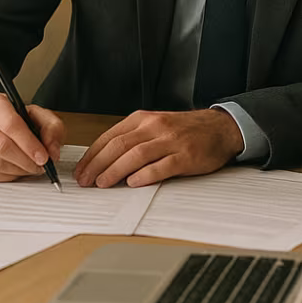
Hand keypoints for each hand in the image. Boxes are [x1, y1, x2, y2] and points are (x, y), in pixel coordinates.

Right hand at [0, 91, 65, 182]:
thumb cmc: (14, 119)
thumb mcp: (37, 115)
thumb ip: (51, 128)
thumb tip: (51, 151)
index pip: (10, 124)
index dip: (29, 144)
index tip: (43, 157)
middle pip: (2, 146)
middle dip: (26, 160)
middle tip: (40, 165)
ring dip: (19, 170)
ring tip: (30, 167)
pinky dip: (8, 176)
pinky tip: (17, 169)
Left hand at [74, 109, 243, 188]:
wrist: (220, 127)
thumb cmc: (184, 130)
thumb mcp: (155, 125)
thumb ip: (132, 139)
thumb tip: (103, 160)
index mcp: (143, 119)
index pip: (110, 137)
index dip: (92, 155)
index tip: (81, 170)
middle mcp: (155, 127)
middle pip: (119, 145)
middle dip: (98, 164)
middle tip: (86, 180)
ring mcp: (171, 141)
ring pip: (136, 155)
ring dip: (115, 170)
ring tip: (103, 183)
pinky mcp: (186, 155)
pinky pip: (161, 166)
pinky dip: (145, 175)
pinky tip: (133, 183)